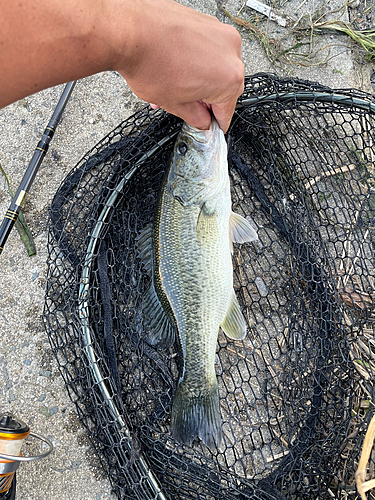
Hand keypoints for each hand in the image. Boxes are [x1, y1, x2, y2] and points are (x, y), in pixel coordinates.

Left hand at [113, 0, 243, 131]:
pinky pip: (205, 46)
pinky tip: (175, 69)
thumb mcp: (174, 104)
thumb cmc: (150, 63)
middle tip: (193, 108)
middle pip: (225, 84)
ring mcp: (217, 31)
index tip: (212, 125)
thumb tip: (202, 120)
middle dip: (208, 99)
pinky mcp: (203, 20)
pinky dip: (193, 60)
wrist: (129, 30)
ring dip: (199, 79)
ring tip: (176, 88)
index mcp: (229, 78)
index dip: (218, 122)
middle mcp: (230, 51)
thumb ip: (195, 117)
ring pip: (214, 64)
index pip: (227, 109)